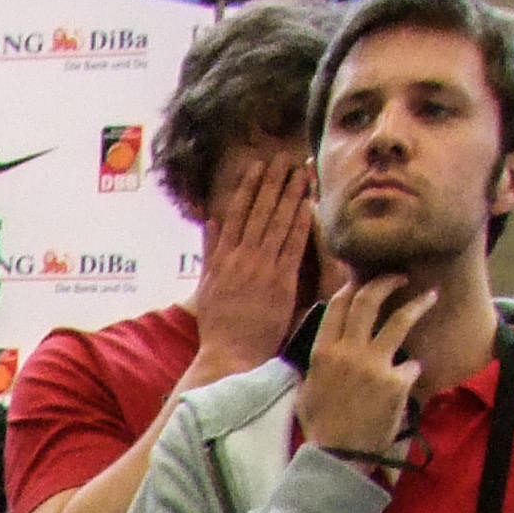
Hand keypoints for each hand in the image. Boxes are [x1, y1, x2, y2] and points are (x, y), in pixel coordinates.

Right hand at [187, 150, 313, 382]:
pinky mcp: (280, 283)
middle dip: (272, 182)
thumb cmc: (218, 327)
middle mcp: (241, 259)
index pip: (237, 215)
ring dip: (289, 195)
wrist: (228, 354)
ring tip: (299, 171)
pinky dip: (299, 224)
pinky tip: (308, 204)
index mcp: (223, 259)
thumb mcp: (205, 285)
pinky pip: (292, 247)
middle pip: (258, 212)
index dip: (248, 188)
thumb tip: (211, 221)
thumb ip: (210, 251)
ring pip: (276, 224)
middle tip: (283, 157)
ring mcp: (261, 269)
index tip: (257, 166)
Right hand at [294, 272, 434, 466]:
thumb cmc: (320, 425)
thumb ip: (319, 361)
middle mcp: (348, 352)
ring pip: (400, 320)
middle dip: (387, 281)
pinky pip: (411, 365)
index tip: (367, 279)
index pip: (339, 304)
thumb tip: (328, 342)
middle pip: (368, 300)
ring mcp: (374, 366)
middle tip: (401, 277)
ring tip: (430, 296)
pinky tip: (414, 372)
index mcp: (323, 352)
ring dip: (418, 303)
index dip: (355, 285)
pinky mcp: (395, 382)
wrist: (338, 455)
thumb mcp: (308, 388)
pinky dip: (413, 367)